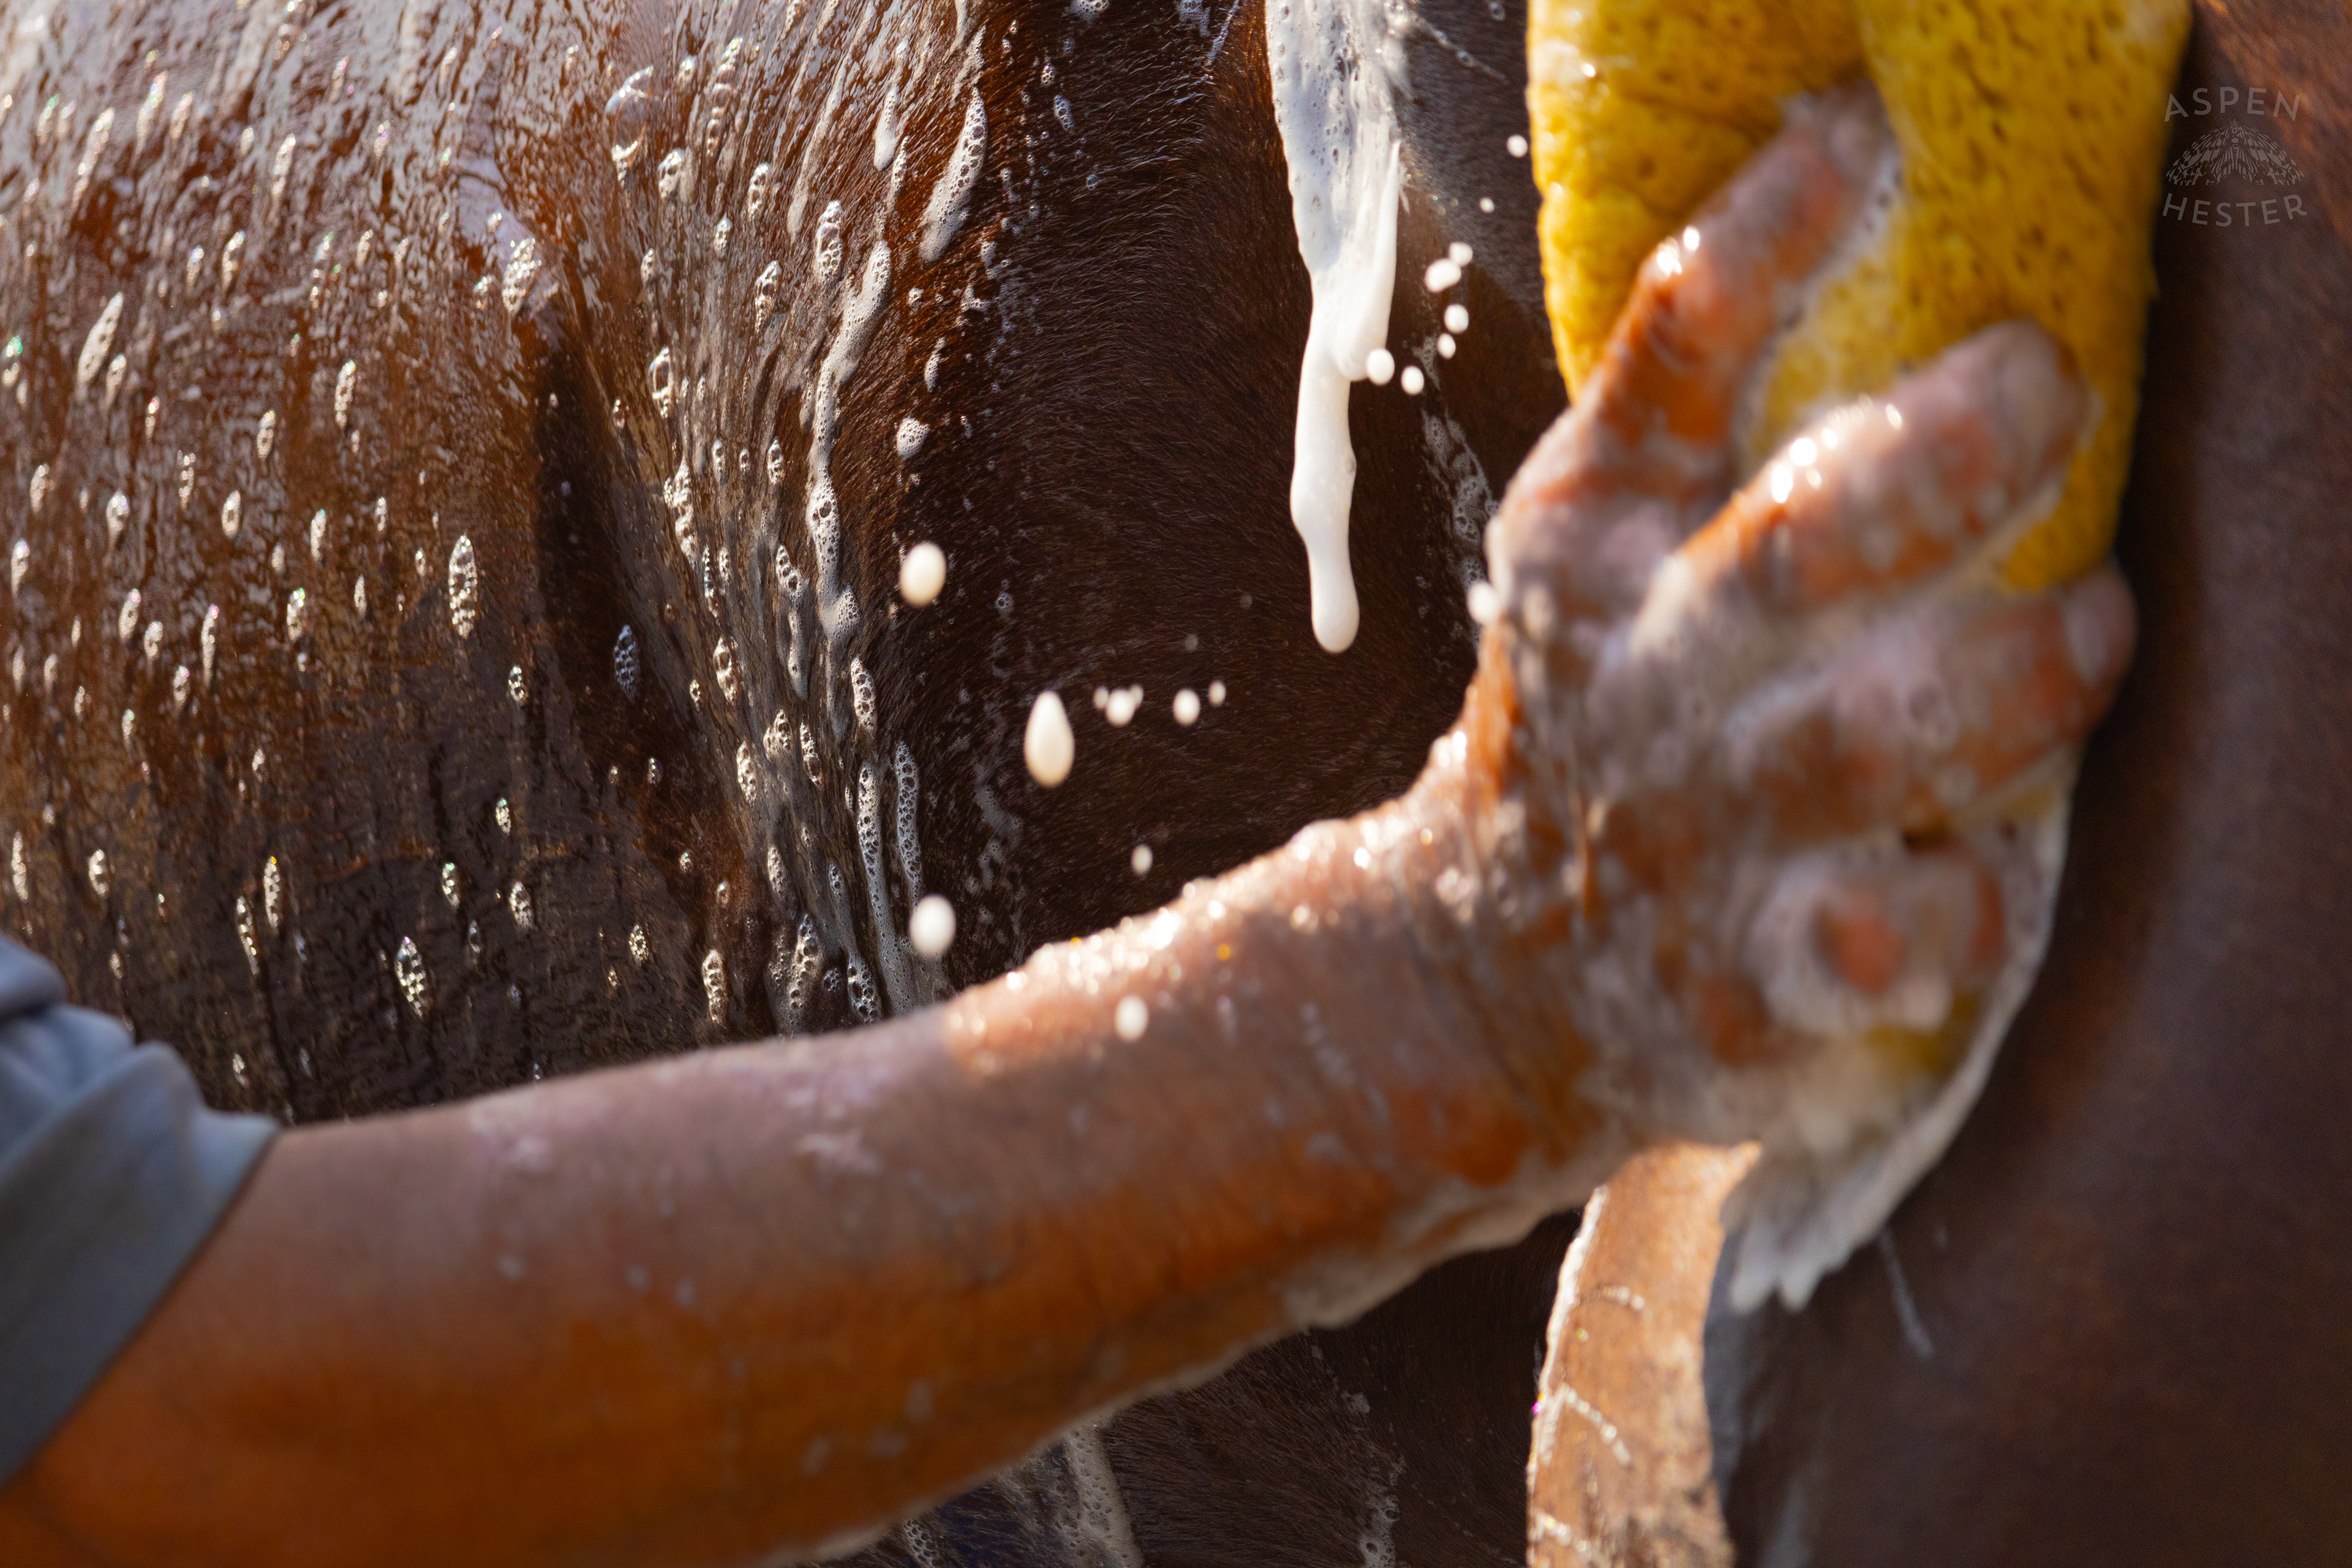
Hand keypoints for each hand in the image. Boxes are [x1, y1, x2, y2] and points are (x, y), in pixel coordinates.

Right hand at [1468, 86, 2133, 1151]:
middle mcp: (1643, 671)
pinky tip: (1976, 881)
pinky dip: (1952, 908)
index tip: (1872, 136)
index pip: (1671, 350)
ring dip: (2012, 679)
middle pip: (1797, 545)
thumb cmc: (1600, 724)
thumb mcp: (1599, 557)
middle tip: (2044, 384)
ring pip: (1871, 740)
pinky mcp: (1742, 978)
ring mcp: (1693, 829)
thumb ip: (1701, 423)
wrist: (1487, 974)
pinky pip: (1878, 938)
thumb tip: (1866, 202)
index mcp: (1596, 539)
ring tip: (2092, 626)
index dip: (1774, 228)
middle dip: (1940, 456)